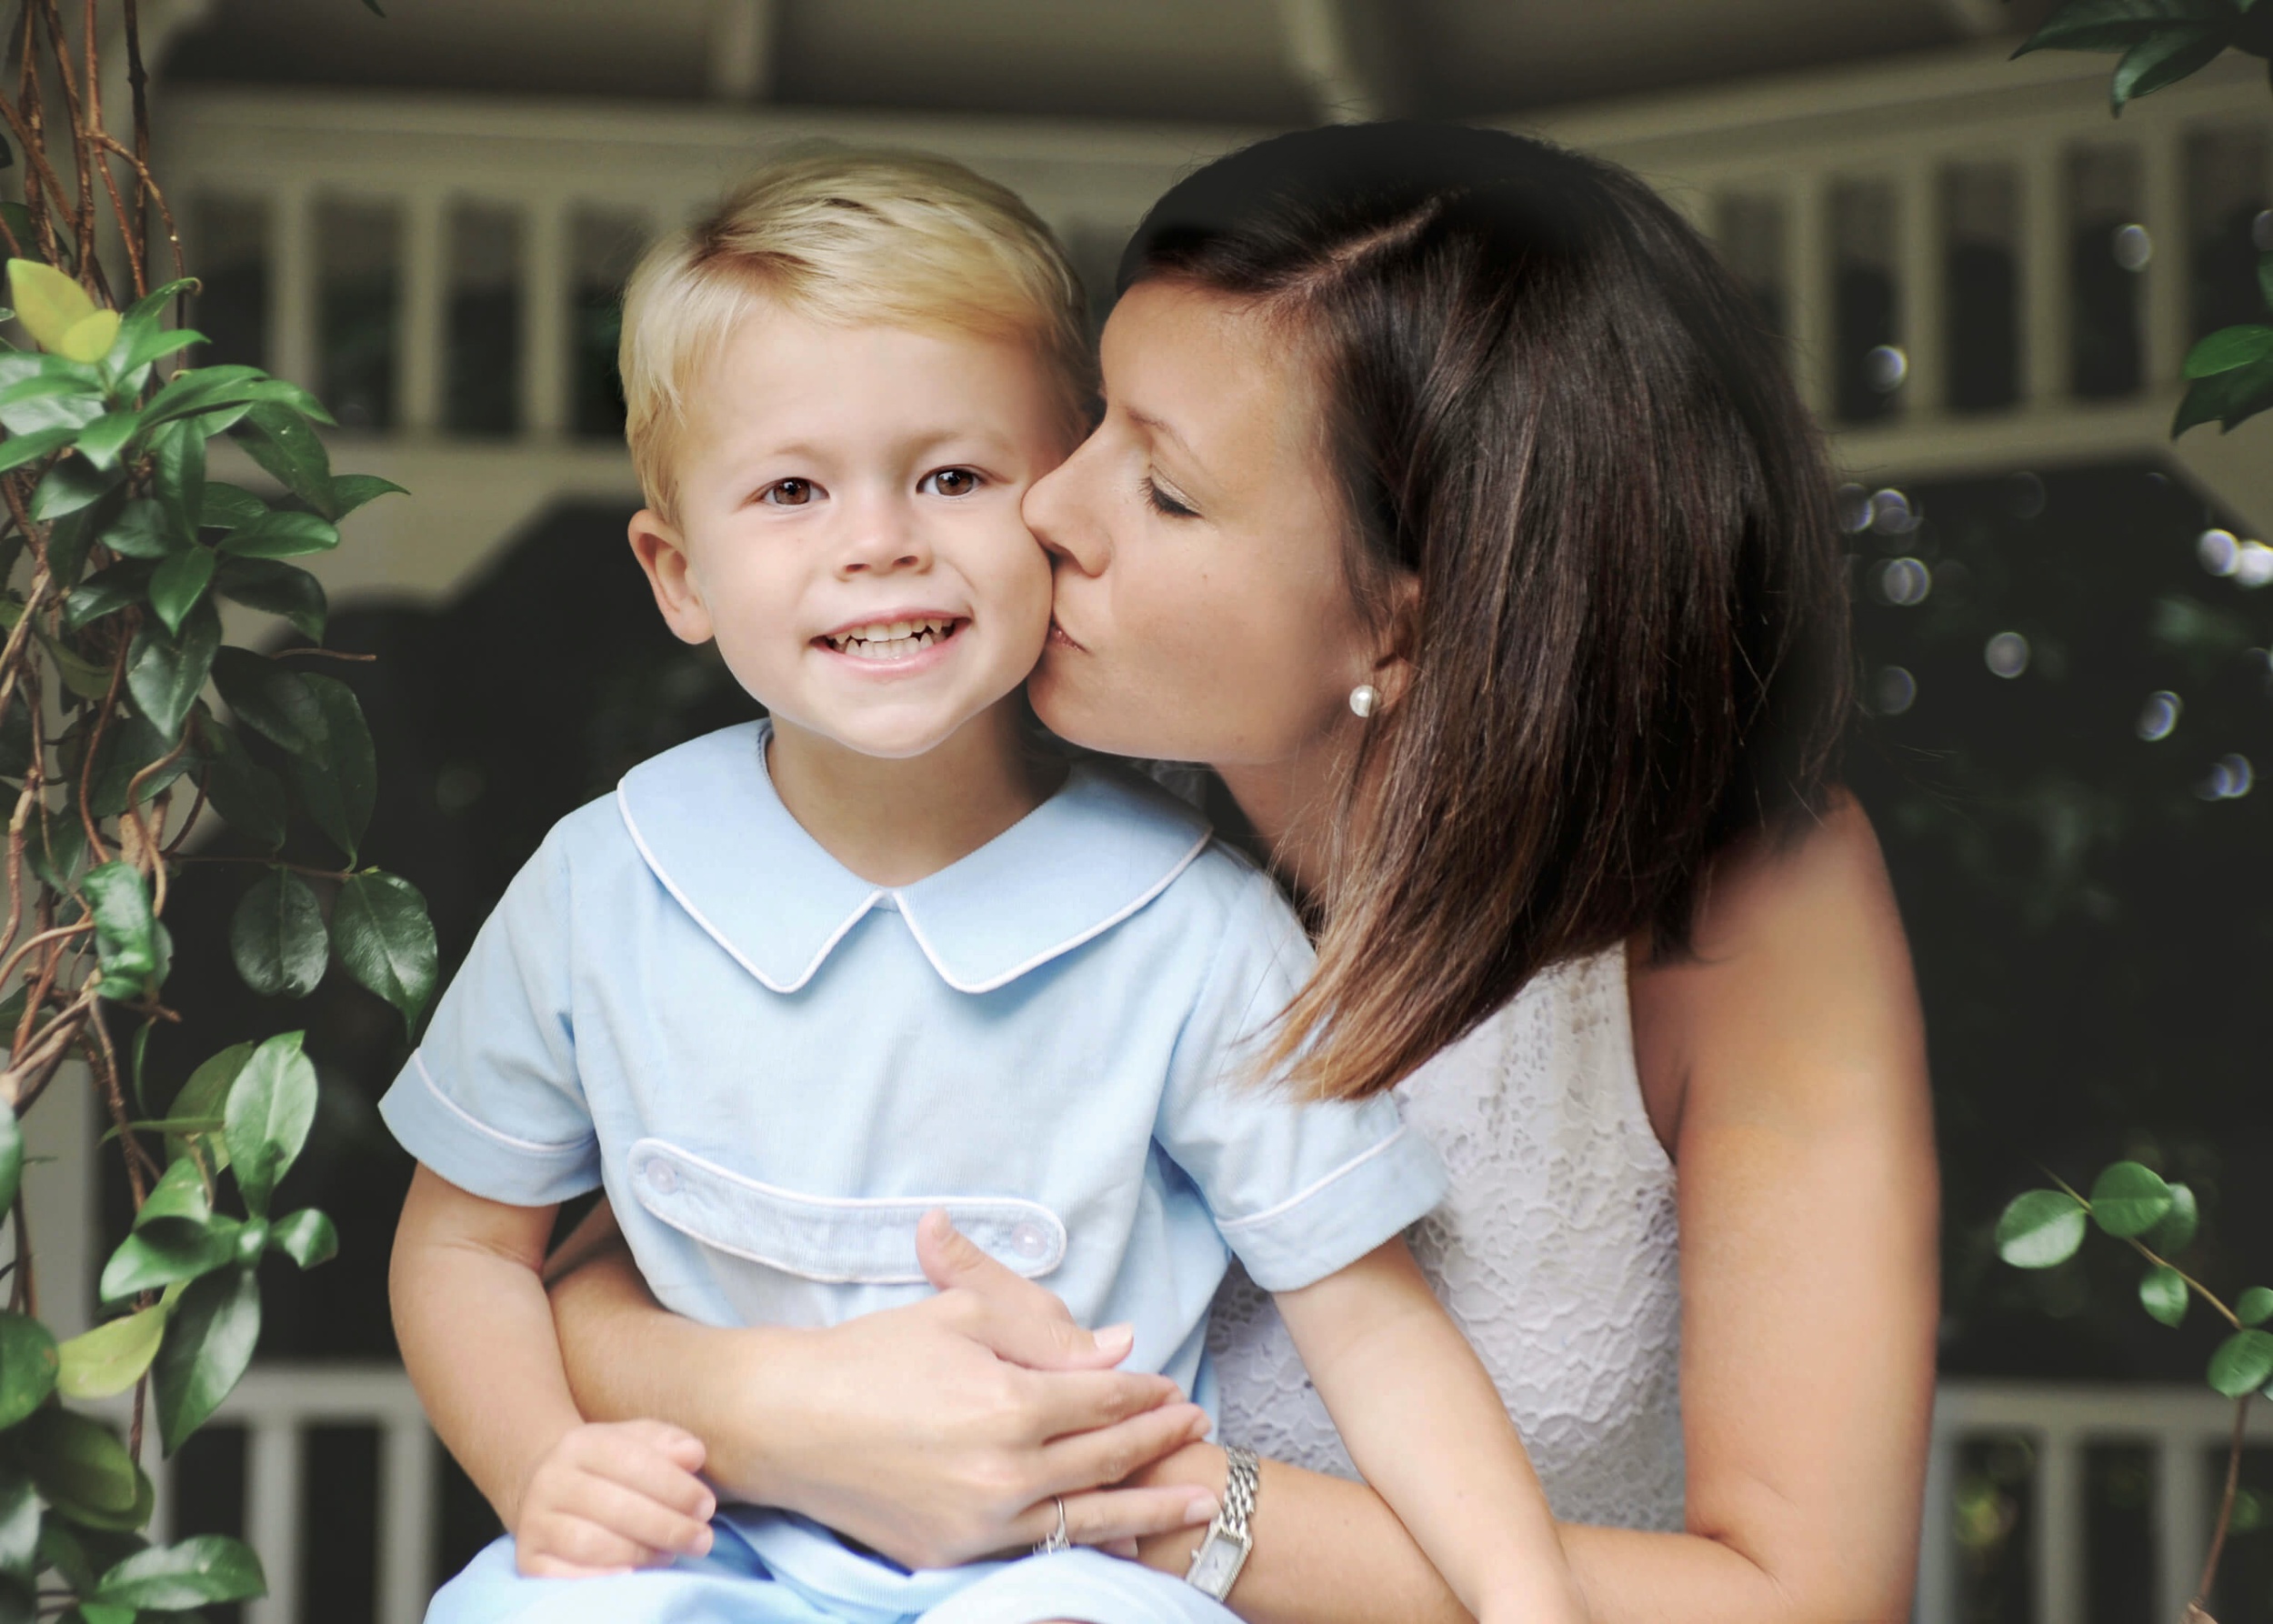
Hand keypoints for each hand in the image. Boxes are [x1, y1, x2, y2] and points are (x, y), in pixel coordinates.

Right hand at [512, 1420, 717, 1578]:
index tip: (707, 1507)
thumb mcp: (637, 1442)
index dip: (674, 1487)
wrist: (546, 1488)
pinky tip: (634, 1575)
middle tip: (702, 1540)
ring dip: (640, 1553)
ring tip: (671, 1555)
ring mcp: (534, 1521)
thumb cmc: (608, 1467)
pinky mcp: (528, 1559)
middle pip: (614, 1507)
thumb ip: (668, 1443)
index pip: (631, 1462)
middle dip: (667, 1526)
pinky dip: (602, 1577)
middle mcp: (551, 1480)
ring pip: (590, 1543)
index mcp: (581, 1444)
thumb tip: (693, 1455)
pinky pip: (564, 1576)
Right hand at [700, 1211, 1220, 1569]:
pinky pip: (1038, 1547)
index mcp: (1009, 1403)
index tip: (1169, 1386)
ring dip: (1148, 1505)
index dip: (1142, 1391)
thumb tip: (1119, 1346)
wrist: (785, 1421)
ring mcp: (980, 1523)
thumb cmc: (870, 1355)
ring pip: (1086, 1515)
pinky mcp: (953, 1553)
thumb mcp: (961, 1315)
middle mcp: (1003, 1472)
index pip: (1102, 1399)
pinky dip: (1086, 1540)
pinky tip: (1119, 1536)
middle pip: (1105, 1457)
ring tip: (1200, 1501)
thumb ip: (1046, 1334)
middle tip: (1197, 1427)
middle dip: (1158, 1440)